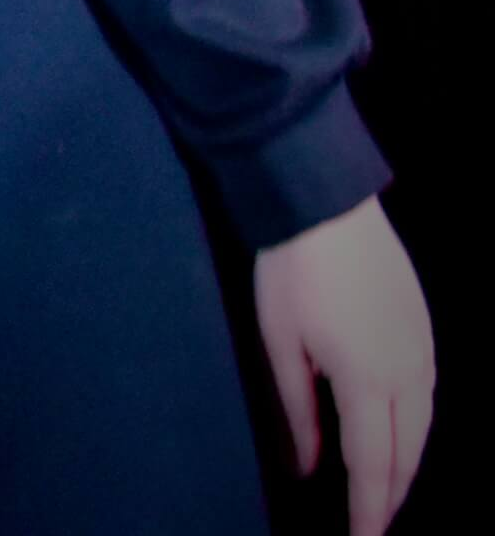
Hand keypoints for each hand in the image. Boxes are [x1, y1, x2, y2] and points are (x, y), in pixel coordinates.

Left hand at [255, 197, 434, 534]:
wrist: (326, 203)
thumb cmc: (292, 270)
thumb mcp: (281, 342)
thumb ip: (297, 409)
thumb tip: (306, 465)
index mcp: (369, 381)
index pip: (374, 466)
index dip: (370, 511)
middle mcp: (408, 373)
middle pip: (407, 454)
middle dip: (392, 497)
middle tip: (373, 528)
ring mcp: (422, 350)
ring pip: (423, 428)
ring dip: (406, 465)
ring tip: (385, 493)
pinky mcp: (423, 330)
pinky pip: (426, 397)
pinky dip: (414, 429)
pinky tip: (398, 436)